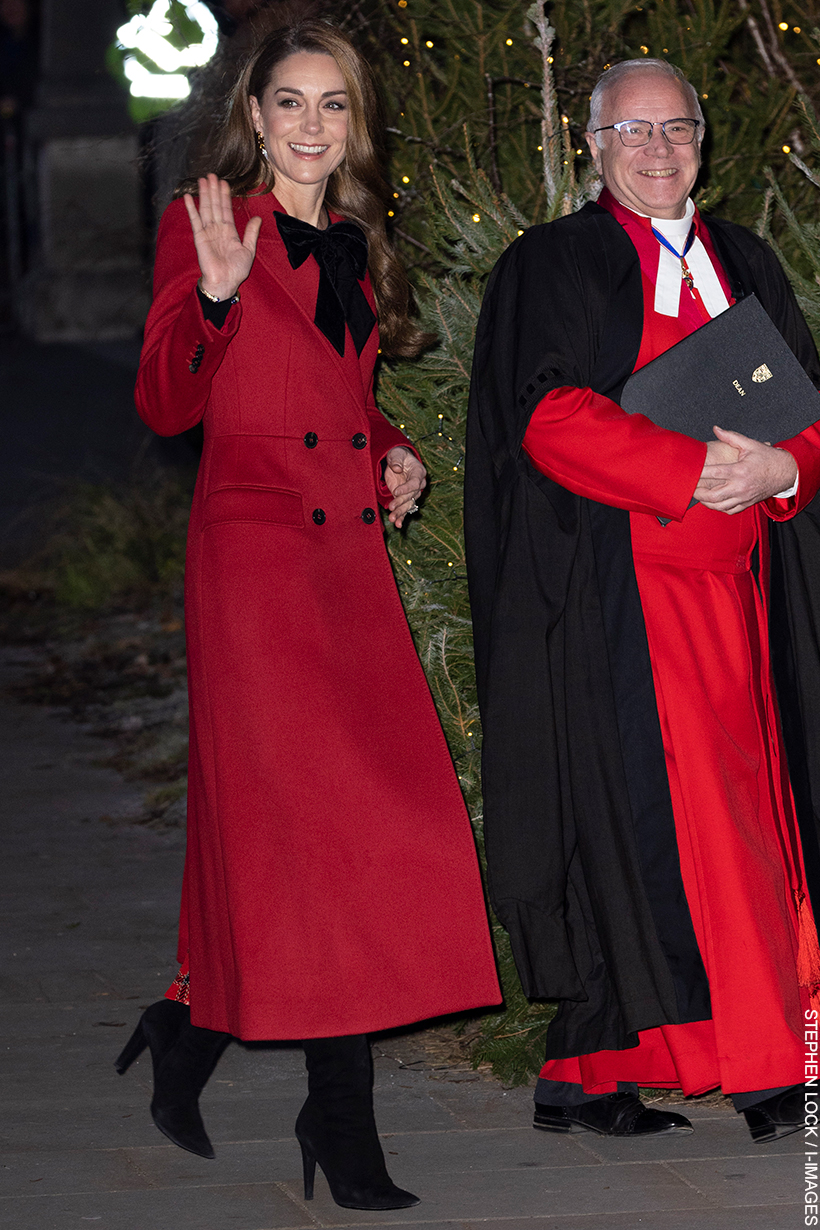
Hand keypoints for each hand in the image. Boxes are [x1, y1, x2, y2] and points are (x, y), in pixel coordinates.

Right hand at [184, 173, 261, 300]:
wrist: (225, 283)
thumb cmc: (237, 271)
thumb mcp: (248, 249)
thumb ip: (251, 233)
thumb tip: (258, 218)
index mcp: (229, 232)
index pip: (226, 209)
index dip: (225, 196)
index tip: (224, 182)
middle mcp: (217, 230)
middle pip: (215, 205)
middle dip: (214, 190)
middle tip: (212, 174)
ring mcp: (208, 233)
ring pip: (206, 209)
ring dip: (204, 194)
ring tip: (202, 180)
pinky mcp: (199, 238)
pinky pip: (194, 220)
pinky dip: (191, 209)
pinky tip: (188, 197)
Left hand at [384, 446, 425, 527]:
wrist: (397, 461)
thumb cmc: (398, 456)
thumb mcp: (396, 454)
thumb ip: (396, 460)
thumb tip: (396, 468)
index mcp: (419, 472)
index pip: (415, 483)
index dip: (407, 488)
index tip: (396, 491)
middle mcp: (418, 484)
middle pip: (411, 496)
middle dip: (401, 502)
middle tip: (391, 507)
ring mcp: (412, 493)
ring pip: (408, 505)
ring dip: (400, 512)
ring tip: (392, 519)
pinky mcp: (405, 498)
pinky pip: (405, 509)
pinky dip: (401, 517)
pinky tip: (397, 525)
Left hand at [693, 426, 796, 513]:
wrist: (786, 472)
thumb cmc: (767, 458)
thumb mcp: (750, 444)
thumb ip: (730, 437)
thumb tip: (715, 429)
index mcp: (740, 471)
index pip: (714, 473)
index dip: (699, 473)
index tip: (688, 472)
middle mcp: (741, 486)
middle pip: (713, 496)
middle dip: (698, 493)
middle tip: (689, 488)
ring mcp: (744, 497)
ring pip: (719, 506)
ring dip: (706, 502)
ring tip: (698, 495)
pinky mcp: (747, 503)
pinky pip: (729, 510)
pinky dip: (718, 508)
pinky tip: (712, 502)